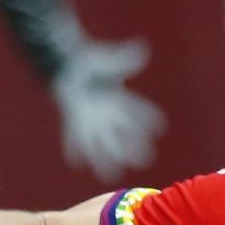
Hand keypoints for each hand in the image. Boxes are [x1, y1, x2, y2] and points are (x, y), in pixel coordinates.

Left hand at [53, 40, 165, 180]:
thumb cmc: (86, 62)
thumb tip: (142, 49)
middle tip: (143, 159)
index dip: (150, 119)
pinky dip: (74, 148)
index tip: (159, 127)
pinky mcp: (74, 120)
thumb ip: (123, 59)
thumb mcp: (105, 60)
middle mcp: (108, 114)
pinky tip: (75, 162)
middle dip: (134, 148)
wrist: (64, 64)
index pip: (139, 111)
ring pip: (102, 143)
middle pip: (124, 135)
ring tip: (110, 175)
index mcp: (119, 100)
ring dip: (106, 158)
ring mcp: (92, 119)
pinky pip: (74, 137)